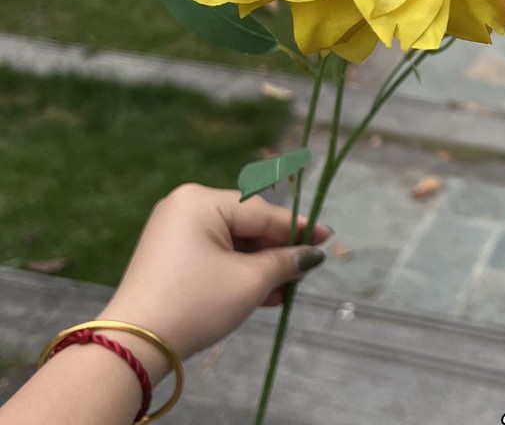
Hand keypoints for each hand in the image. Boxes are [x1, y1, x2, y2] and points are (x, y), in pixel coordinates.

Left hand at [99, 184, 328, 367]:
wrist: (134, 347)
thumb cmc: (196, 303)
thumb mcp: (249, 282)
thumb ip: (285, 262)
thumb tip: (311, 255)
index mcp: (202, 200)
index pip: (263, 212)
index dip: (299, 228)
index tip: (328, 237)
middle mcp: (185, 206)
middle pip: (247, 226)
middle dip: (276, 253)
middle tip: (305, 271)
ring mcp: (173, 231)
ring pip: (232, 244)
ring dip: (259, 267)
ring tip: (286, 290)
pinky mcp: (168, 256)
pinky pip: (214, 255)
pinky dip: (237, 272)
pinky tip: (262, 293)